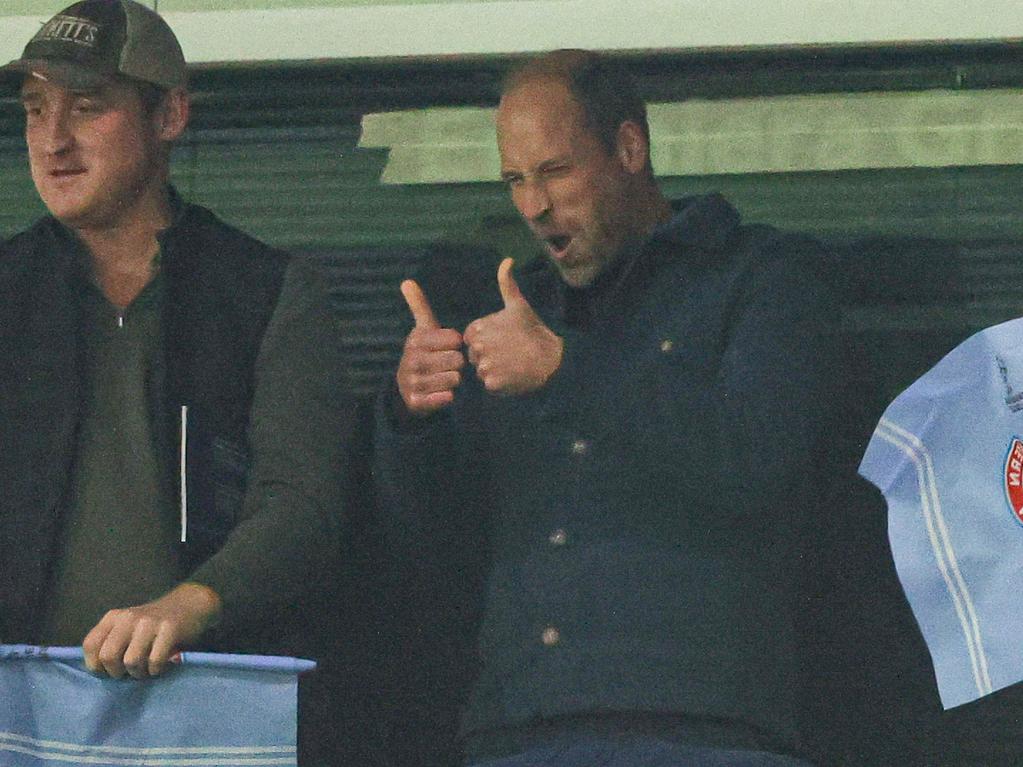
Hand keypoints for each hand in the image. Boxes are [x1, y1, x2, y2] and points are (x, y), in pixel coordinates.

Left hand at [82, 582, 221, 678]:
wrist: (190, 603)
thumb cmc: (154, 624)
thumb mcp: (128, 627)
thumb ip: (111, 643)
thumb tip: (98, 670)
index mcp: (114, 617)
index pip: (90, 645)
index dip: (96, 665)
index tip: (110, 670)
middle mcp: (128, 617)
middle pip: (108, 656)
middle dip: (116, 672)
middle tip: (128, 672)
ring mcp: (149, 622)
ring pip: (131, 661)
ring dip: (139, 673)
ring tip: (146, 669)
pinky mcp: (169, 629)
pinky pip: (155, 661)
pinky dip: (156, 670)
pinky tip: (160, 665)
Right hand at [396, 279, 465, 415]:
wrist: (405, 390)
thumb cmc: (423, 355)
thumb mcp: (421, 330)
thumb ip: (419, 306)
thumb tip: (407, 280)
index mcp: (417, 340)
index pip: (455, 340)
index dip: (456, 345)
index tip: (447, 348)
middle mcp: (413, 359)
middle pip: (457, 361)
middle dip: (456, 365)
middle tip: (447, 366)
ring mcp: (413, 381)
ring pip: (454, 380)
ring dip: (453, 381)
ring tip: (443, 378)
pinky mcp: (416, 401)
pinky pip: (445, 398)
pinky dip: (447, 397)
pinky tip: (442, 393)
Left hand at [463, 258, 562, 395]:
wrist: (553, 359)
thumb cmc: (534, 331)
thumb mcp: (519, 305)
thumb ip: (506, 283)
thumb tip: (507, 260)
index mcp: (479, 328)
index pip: (471, 339)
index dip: (487, 341)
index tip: (504, 341)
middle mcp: (479, 346)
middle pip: (475, 356)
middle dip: (489, 356)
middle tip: (510, 354)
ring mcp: (485, 365)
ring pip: (481, 372)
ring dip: (494, 371)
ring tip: (513, 365)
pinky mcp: (492, 383)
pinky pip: (489, 386)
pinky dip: (500, 384)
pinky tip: (513, 376)